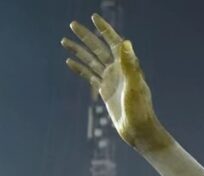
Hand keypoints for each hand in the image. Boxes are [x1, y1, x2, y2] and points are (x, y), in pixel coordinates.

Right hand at [62, 15, 170, 152]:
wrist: (138, 130)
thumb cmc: (140, 109)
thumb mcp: (134, 86)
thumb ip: (129, 64)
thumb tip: (126, 42)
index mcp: (127, 66)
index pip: (114, 43)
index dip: (105, 30)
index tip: (94, 17)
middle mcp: (119, 70)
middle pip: (99, 48)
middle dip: (87, 36)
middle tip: (72, 24)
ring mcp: (111, 80)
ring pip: (92, 61)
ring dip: (79, 50)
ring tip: (64, 40)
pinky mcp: (105, 91)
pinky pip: (90, 76)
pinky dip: (80, 68)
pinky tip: (69, 61)